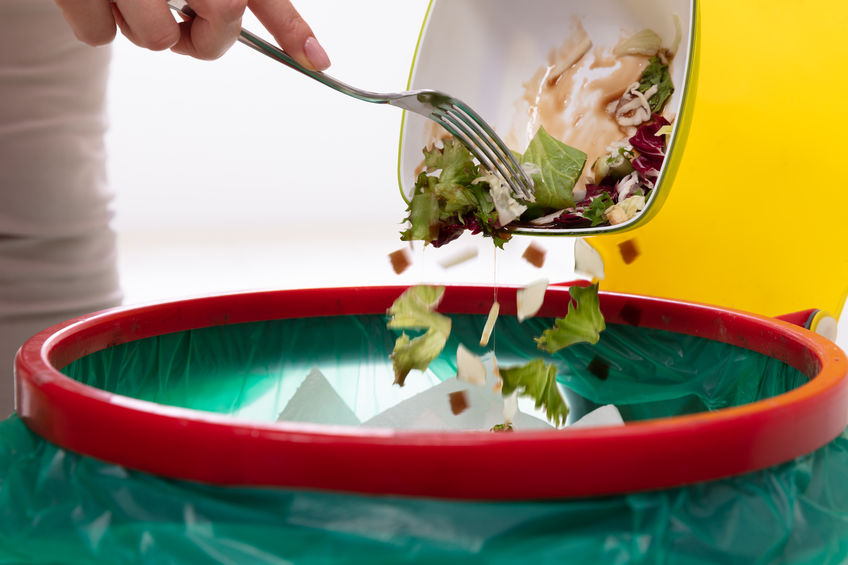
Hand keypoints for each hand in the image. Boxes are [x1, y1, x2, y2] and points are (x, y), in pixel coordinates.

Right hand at [54, 0, 330, 68]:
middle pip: (216, 23)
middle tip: (180, 15)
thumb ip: (250, 0)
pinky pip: (99, 36)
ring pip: (155, 39)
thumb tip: (313, 57)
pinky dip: (95, 21)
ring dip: (142, 26)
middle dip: (202, 36)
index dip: (291, 28)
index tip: (320, 62)